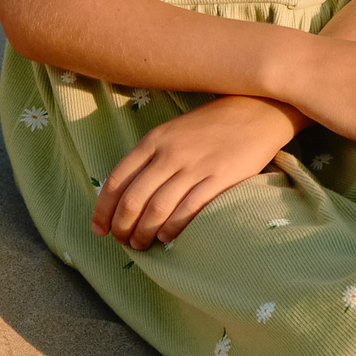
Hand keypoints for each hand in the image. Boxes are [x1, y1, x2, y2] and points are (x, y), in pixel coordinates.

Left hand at [94, 96, 297, 248]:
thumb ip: (149, 157)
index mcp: (153, 141)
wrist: (256, 111)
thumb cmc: (211, 125)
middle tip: (121, 241)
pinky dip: (172, 229)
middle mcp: (170, 154)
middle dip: (121, 227)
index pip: (116, 181)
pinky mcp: (220, 179)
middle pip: (133, 199)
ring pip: (157, 209)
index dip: (103, 210)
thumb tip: (124, 194)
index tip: (99, 228)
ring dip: (144, 233)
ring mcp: (195, 166)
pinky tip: (167, 238)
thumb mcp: (172, 132)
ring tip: (141, 244)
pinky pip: (188, 211)